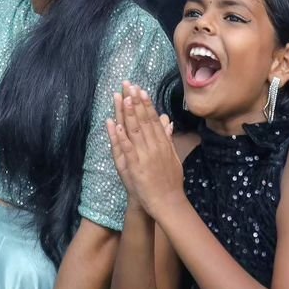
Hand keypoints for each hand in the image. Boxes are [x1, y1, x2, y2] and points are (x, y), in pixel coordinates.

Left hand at [105, 82, 182, 218]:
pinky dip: (121, 136)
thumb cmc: (170, 180)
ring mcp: (144, 155)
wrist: (168, 203)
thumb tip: (166, 119)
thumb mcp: (172, 156)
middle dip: (135, 102)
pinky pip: (126, 148)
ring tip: (123, 97)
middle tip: (129, 86)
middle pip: (143, 121)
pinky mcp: (135, 166)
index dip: (146, 104)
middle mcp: (154, 147)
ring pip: (134, 130)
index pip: (152, 120)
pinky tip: (115, 124)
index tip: (140, 90)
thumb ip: (167, 137)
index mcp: (162, 144)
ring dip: (128, 113)